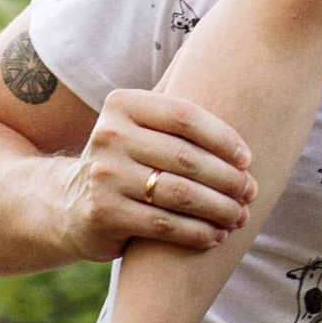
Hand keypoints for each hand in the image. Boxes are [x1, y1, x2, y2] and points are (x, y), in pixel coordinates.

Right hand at [54, 89, 255, 259]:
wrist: (70, 203)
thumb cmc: (128, 159)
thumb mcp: (141, 125)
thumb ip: (177, 111)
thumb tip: (247, 86)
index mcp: (122, 104)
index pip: (185, 116)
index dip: (223, 138)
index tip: (248, 158)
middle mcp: (108, 135)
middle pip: (186, 158)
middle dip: (227, 178)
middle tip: (251, 191)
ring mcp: (104, 176)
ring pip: (179, 194)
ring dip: (219, 208)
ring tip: (240, 215)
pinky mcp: (104, 214)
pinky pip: (164, 225)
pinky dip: (197, 232)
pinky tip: (217, 235)